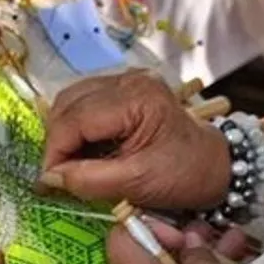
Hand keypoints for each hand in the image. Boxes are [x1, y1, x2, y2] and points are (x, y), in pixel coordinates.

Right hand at [41, 69, 230, 209]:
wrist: (217, 165)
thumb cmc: (184, 174)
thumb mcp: (137, 183)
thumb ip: (89, 179)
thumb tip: (48, 177)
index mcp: (136, 98)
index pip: (76, 118)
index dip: (55, 150)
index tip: (46, 181)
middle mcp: (129, 80)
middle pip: (70, 103)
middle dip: (58, 140)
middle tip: (57, 174)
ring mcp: (128, 80)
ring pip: (74, 99)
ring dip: (65, 132)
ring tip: (71, 163)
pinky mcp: (127, 89)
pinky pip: (88, 101)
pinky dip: (79, 126)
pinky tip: (86, 149)